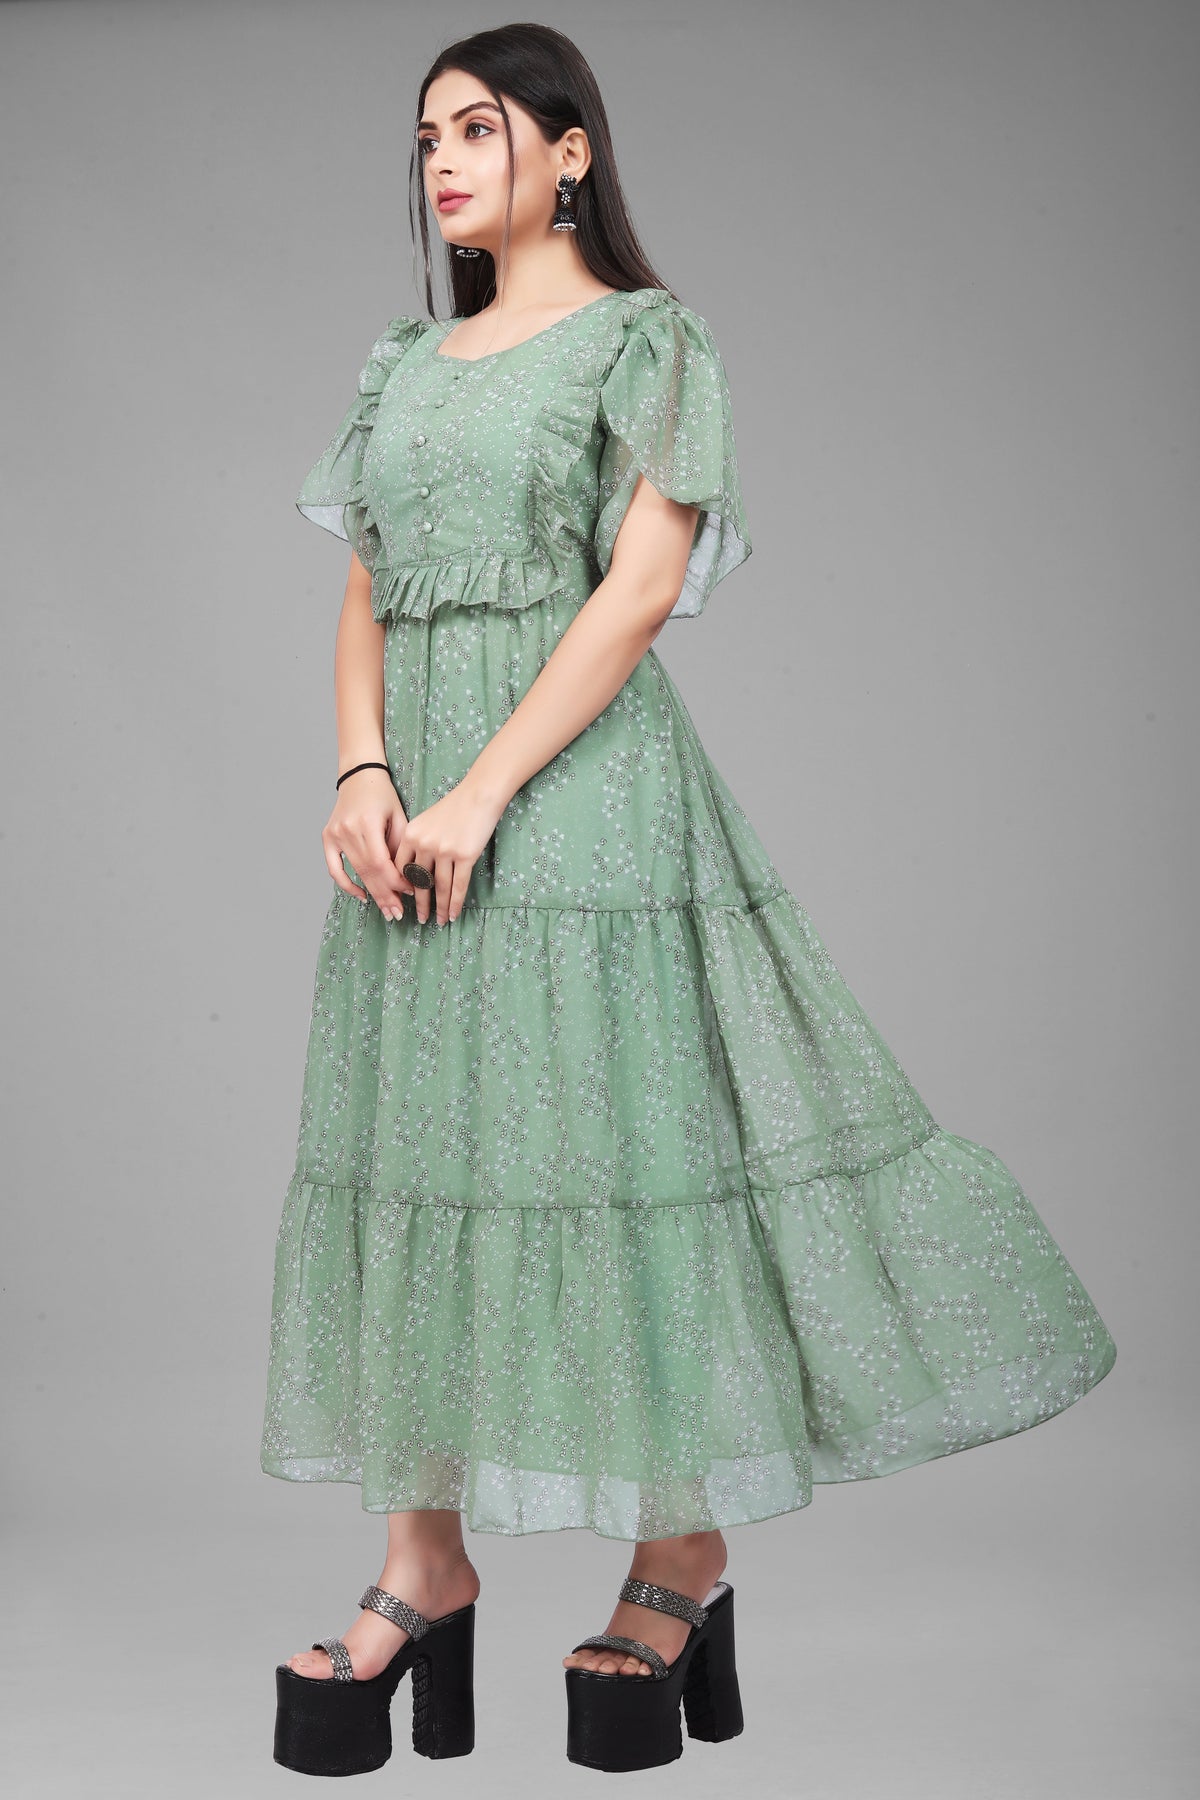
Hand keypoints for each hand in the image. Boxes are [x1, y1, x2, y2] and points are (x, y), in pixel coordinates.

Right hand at [322, 768, 414, 918]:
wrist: (359, 775)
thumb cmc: (383, 795)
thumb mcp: (399, 816)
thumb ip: (400, 846)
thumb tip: (406, 877)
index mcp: (367, 823)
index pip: (381, 863)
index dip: (395, 881)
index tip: (411, 891)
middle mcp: (348, 830)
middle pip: (368, 872)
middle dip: (385, 894)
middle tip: (398, 913)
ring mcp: (335, 834)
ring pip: (356, 872)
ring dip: (372, 893)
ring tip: (387, 910)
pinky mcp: (327, 837)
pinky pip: (334, 868)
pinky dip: (346, 884)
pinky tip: (362, 895)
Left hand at [391, 774, 506, 926]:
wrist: (479, 795)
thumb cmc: (454, 807)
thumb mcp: (426, 820)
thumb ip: (417, 842)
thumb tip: (416, 870)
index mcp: (411, 834)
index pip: (401, 868)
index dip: (403, 888)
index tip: (406, 900)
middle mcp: (424, 844)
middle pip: (419, 882)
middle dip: (420, 904)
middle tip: (420, 919)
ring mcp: (444, 850)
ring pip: (439, 887)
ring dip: (440, 908)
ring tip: (440, 921)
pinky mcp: (464, 856)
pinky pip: (458, 886)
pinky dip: (456, 903)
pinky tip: (454, 914)